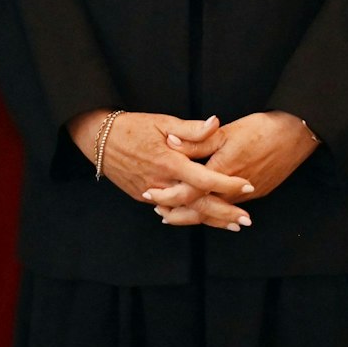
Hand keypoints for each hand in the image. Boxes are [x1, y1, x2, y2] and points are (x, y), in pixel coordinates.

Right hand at [66, 110, 253, 225]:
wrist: (99, 139)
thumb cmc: (133, 126)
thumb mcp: (163, 121)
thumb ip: (191, 129)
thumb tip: (216, 123)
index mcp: (169, 162)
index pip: (205, 179)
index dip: (228, 184)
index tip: (248, 185)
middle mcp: (161, 182)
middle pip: (198, 205)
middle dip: (224, 214)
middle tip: (247, 220)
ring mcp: (151, 193)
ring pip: (185, 213)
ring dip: (210, 220)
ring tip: (232, 225)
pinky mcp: (143, 197)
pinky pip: (171, 210)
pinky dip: (188, 216)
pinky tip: (204, 219)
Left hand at [146, 112, 317, 228]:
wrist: (297, 134)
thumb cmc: (262, 128)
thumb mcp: (226, 131)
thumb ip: (197, 140)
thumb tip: (170, 141)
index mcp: (223, 171)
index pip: (190, 192)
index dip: (169, 196)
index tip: (152, 195)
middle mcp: (234, 189)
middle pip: (201, 209)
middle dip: (179, 213)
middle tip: (161, 213)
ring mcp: (248, 195)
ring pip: (216, 210)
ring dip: (196, 214)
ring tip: (176, 215)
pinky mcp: (258, 193)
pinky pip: (230, 207)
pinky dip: (214, 210)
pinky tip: (207, 208)